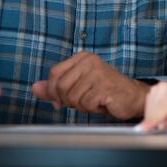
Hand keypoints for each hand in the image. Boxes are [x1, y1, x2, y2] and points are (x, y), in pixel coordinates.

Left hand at [31, 52, 148, 119]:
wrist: (132, 97)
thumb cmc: (104, 92)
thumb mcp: (77, 88)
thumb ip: (55, 88)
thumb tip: (34, 88)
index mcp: (82, 57)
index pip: (54, 74)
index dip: (54, 91)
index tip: (62, 100)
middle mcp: (90, 61)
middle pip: (61, 86)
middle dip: (68, 101)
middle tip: (83, 101)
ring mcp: (98, 72)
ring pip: (72, 97)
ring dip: (81, 105)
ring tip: (94, 100)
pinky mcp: (105, 86)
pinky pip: (85, 104)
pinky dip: (92, 109)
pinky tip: (102, 103)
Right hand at [138, 82, 166, 130]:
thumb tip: (161, 124)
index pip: (162, 107)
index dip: (153, 120)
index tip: (143, 129)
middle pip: (154, 106)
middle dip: (155, 120)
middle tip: (165, 128)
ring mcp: (163, 86)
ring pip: (150, 105)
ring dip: (154, 116)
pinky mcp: (159, 89)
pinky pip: (150, 103)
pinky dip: (154, 112)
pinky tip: (166, 114)